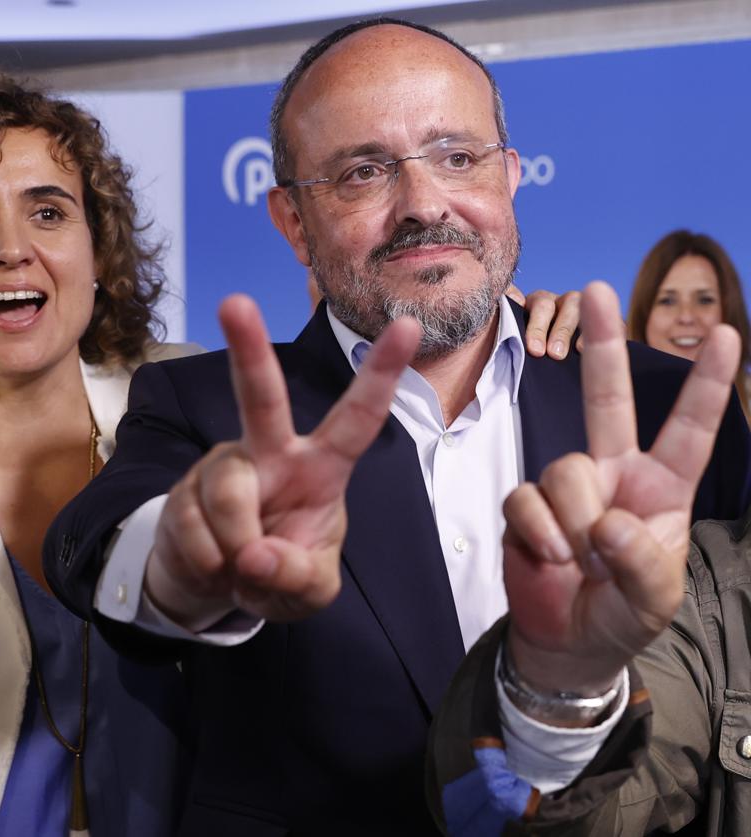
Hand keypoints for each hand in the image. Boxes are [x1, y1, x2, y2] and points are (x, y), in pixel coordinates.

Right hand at [145, 294, 419, 627]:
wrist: (214, 586)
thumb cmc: (279, 572)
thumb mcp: (309, 591)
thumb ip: (298, 576)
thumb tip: (254, 556)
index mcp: (319, 468)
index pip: (356, 419)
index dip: (381, 374)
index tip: (408, 325)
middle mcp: (269, 453)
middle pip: (260, 398)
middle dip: (247, 349)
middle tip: (235, 303)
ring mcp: (222, 467)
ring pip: (228, 493)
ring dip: (236, 545)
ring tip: (239, 566)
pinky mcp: (182, 491)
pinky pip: (194, 526)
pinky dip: (209, 562)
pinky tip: (215, 564)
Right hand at [502, 282, 739, 704]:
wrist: (567, 643)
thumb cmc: (623, 615)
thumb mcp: (655, 601)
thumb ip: (644, 563)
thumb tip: (605, 523)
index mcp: (662, 488)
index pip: (690, 431)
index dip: (707, 386)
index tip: (728, 336)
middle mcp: (613, 473)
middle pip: (607, 400)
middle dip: (601, 344)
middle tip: (595, 288)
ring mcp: (566, 486)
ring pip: (565, 470)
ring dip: (574, 524)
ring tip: (582, 563)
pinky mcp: (525, 505)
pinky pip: (526, 499)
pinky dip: (540, 533)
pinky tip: (550, 558)